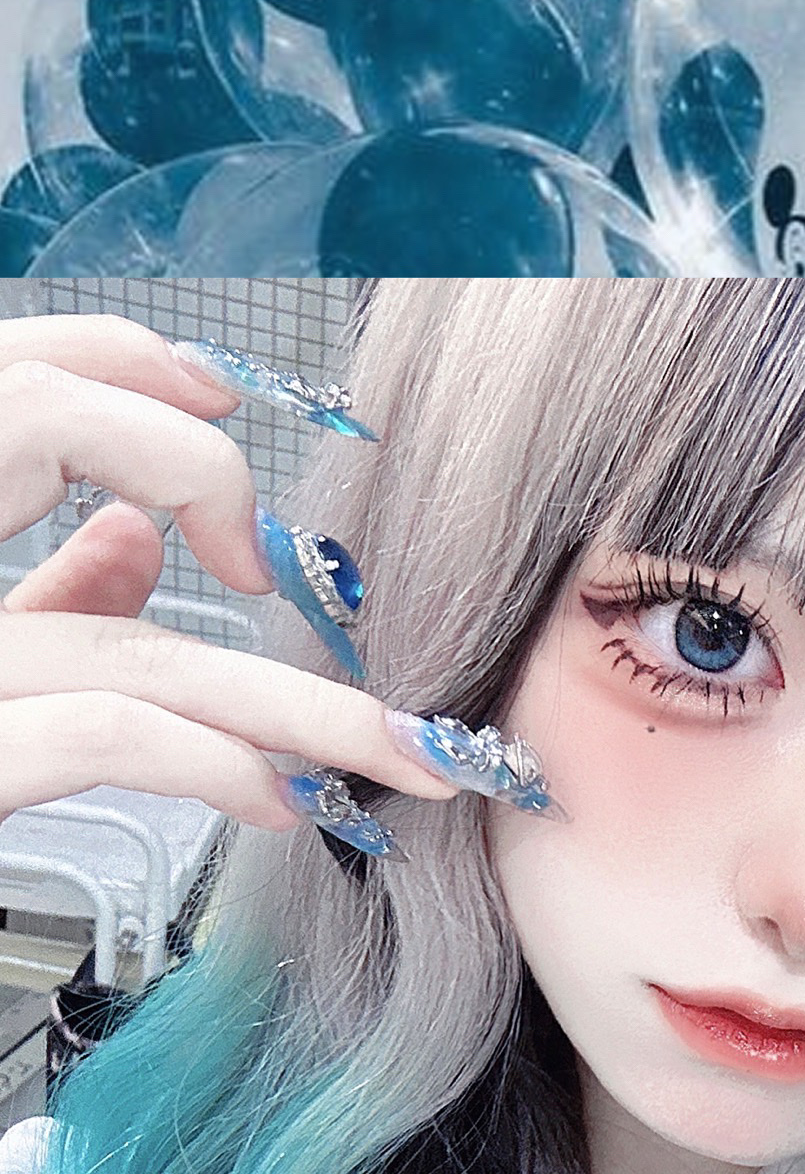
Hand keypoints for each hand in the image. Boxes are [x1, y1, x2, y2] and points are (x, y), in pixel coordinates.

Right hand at [0, 314, 455, 828]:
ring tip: (397, 758)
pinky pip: (104, 734)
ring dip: (293, 710)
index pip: (9, 388)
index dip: (124, 374)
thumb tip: (136, 538)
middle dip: (252, 544)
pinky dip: (212, 761)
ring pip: (132, 652)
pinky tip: (280, 799)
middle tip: (365, 583)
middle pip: (85, 509)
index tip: (225, 399)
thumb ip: (39, 598)